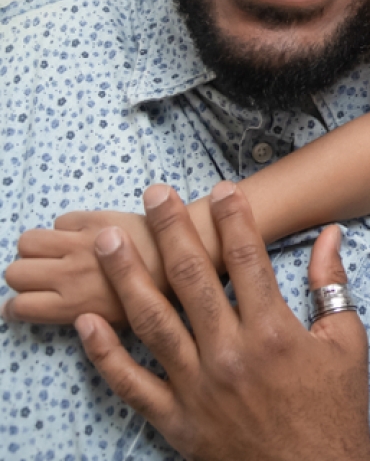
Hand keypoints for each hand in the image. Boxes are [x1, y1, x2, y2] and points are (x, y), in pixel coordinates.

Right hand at [3, 211, 156, 325]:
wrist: (182, 259)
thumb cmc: (155, 297)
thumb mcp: (115, 322)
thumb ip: (78, 316)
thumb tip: (50, 310)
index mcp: (72, 305)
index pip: (19, 305)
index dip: (17, 306)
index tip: (26, 304)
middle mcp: (68, 274)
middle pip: (14, 272)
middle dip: (23, 275)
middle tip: (43, 276)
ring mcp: (79, 244)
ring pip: (28, 241)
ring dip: (37, 248)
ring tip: (57, 253)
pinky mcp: (94, 218)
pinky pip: (61, 220)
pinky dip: (65, 227)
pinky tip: (83, 234)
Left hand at [74, 182, 369, 460]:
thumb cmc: (334, 408)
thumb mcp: (347, 341)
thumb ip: (331, 285)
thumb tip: (331, 234)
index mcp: (274, 332)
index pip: (248, 260)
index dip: (233, 219)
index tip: (220, 188)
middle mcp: (230, 354)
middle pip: (192, 279)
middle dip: (171, 230)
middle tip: (155, 195)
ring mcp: (196, 386)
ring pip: (152, 321)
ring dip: (127, 277)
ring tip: (111, 241)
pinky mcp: (175, 418)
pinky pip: (130, 383)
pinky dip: (105, 353)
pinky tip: (88, 322)